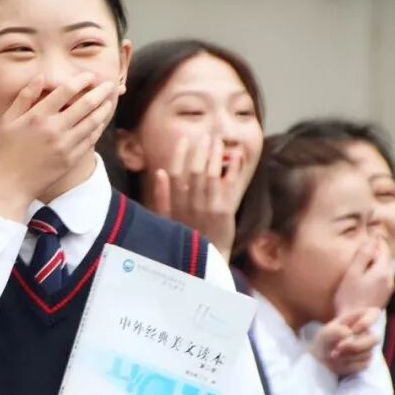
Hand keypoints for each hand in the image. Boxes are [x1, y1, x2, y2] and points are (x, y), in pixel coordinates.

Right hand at [0, 73, 116, 221]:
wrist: (10, 185)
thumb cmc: (5, 151)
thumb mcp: (7, 120)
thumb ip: (24, 97)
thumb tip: (41, 77)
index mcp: (38, 116)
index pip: (66, 91)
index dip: (81, 80)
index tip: (89, 76)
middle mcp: (54, 129)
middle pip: (85, 105)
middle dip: (100, 92)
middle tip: (109, 85)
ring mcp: (65, 146)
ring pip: (92, 123)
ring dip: (103, 110)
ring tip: (109, 101)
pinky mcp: (71, 160)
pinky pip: (90, 140)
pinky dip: (97, 129)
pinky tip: (100, 122)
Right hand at [151, 134, 243, 259]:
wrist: (207, 259)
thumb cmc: (186, 238)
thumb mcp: (166, 220)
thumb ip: (161, 196)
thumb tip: (160, 172)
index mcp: (176, 204)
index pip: (175, 173)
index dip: (179, 155)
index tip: (184, 140)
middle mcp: (191, 202)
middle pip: (195, 170)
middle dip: (201, 150)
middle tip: (206, 136)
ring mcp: (209, 206)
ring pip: (211, 174)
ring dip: (215, 155)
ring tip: (218, 141)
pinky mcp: (225, 211)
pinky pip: (229, 185)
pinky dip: (232, 170)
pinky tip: (235, 157)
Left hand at [312, 307, 380, 376]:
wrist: (322, 356)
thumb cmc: (326, 339)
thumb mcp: (326, 332)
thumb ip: (336, 331)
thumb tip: (350, 335)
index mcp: (360, 319)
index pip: (374, 313)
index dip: (365, 322)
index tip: (351, 330)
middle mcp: (367, 332)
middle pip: (374, 339)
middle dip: (356, 345)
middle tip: (338, 347)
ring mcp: (369, 347)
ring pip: (368, 353)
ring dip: (348, 355)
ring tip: (334, 354)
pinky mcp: (366, 360)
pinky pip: (364, 363)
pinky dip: (350, 363)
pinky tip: (340, 361)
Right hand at [333, 238, 393, 316]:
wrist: (354, 322)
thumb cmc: (349, 297)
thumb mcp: (352, 273)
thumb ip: (363, 255)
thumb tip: (372, 240)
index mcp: (382, 271)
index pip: (384, 249)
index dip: (377, 240)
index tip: (372, 232)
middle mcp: (389, 279)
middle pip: (386, 258)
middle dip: (379, 249)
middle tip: (369, 241)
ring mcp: (388, 288)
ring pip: (385, 268)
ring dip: (377, 260)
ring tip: (366, 255)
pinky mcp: (384, 295)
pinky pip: (383, 276)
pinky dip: (377, 270)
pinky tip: (367, 272)